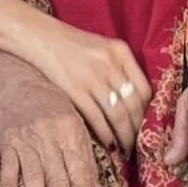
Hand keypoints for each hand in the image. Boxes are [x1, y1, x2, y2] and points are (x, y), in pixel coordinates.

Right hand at [0, 72, 109, 186]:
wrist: (20, 76)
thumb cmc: (52, 105)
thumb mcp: (75, 128)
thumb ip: (88, 164)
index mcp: (73, 136)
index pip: (82, 177)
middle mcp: (52, 138)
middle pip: (60, 181)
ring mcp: (28, 138)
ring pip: (35, 175)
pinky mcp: (6, 138)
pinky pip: (7, 161)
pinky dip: (7, 179)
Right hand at [27, 21, 151, 155]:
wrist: (40, 37)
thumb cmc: (73, 45)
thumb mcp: (102, 48)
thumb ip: (119, 69)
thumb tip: (135, 103)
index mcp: (120, 51)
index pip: (144, 88)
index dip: (147, 112)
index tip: (146, 127)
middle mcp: (110, 63)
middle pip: (133, 104)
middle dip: (137, 129)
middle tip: (138, 145)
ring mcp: (92, 76)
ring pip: (117, 114)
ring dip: (123, 136)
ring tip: (125, 149)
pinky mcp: (74, 88)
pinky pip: (96, 117)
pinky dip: (105, 134)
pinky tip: (108, 143)